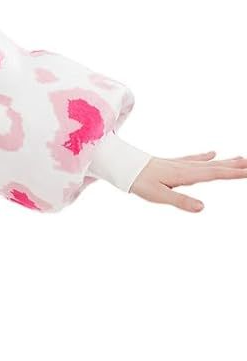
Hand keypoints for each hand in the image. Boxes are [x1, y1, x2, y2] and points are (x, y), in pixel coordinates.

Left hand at [130, 150, 246, 210]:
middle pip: (217, 167)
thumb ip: (181, 201)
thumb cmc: (141, 182)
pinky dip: (206, 157)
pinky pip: (195, 159)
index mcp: (187, 175)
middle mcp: (187, 167)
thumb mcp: (160, 195)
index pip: (216, 174)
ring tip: (242, 159)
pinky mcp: (174, 164)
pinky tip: (213, 153)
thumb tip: (202, 207)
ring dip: (226, 161)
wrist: (124, 166)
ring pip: (209, 163)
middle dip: (236, 166)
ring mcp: (181, 164)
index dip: (234, 173)